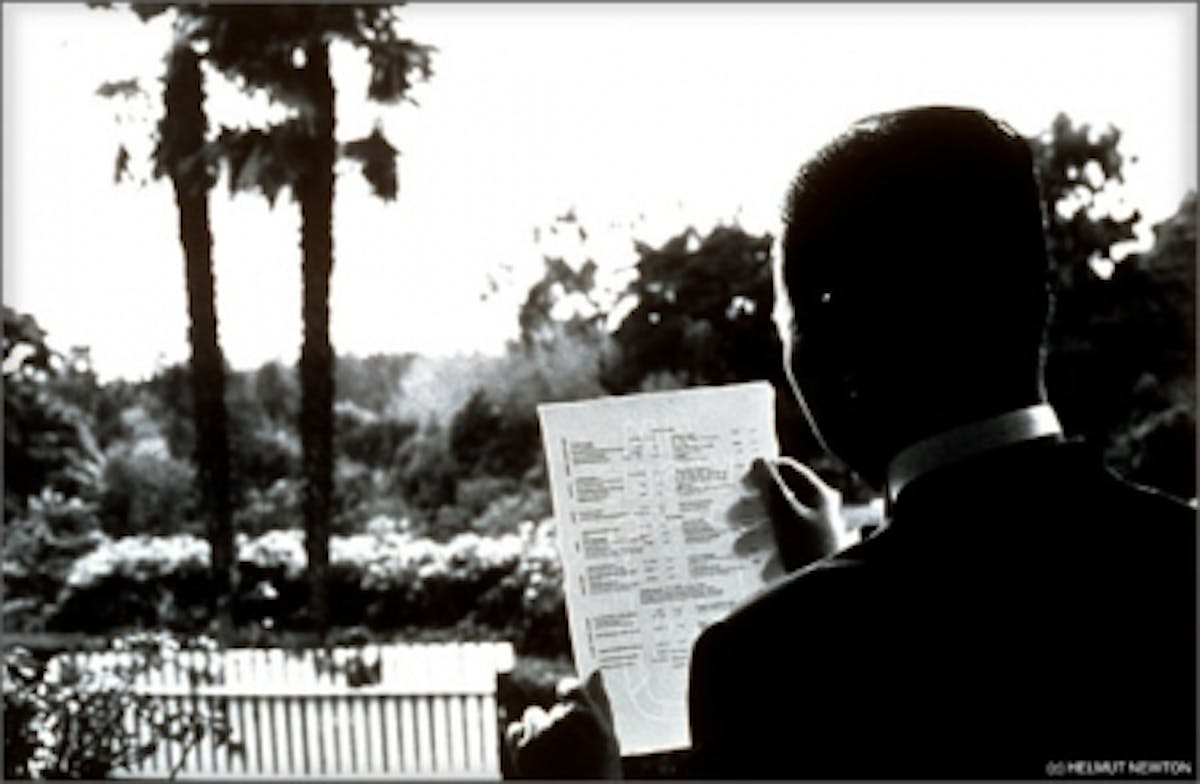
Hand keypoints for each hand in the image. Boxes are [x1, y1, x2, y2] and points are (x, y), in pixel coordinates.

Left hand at [504, 670, 621, 778]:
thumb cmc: (601, 773)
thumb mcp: (608, 739)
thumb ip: (599, 703)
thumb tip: (594, 673)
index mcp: (587, 715)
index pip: (568, 687)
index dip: (569, 699)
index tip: (571, 709)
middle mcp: (561, 720)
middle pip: (553, 709)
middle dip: (558, 724)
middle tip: (569, 749)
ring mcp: (540, 735)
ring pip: (534, 717)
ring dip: (540, 731)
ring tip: (554, 755)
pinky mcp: (522, 750)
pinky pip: (516, 730)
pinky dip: (523, 740)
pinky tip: (537, 755)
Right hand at [725, 457, 846, 579]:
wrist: (827, 590)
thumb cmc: (809, 550)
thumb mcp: (784, 516)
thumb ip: (771, 487)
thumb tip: (758, 462)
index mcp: (819, 495)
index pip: (788, 469)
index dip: (764, 471)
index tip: (740, 482)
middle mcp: (819, 510)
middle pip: (782, 496)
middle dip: (756, 505)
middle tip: (733, 513)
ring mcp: (814, 533)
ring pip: (779, 522)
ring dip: (757, 530)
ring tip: (739, 545)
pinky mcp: (808, 554)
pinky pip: (782, 544)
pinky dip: (766, 548)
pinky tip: (752, 559)